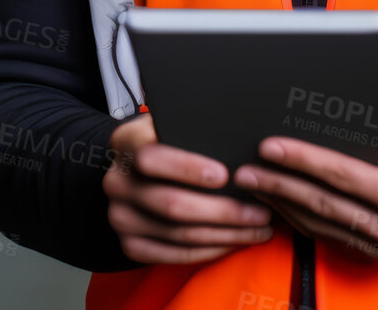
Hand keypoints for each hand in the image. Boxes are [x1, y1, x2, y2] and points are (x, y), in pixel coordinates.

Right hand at [103, 113, 276, 264]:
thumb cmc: (168, 141)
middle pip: (171, 204)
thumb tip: (238, 136)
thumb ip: (192, 128)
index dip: (188, 168)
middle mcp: (116, 182)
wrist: (136, 171)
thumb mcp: (172, 123)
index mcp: (125, 144)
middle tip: (261, 212)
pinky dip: (209, 251)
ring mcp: (120, 217)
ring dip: (225, 235)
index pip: (151, 158)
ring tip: (258, 229)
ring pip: (178, 234)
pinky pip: (174, 255)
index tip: (225, 175)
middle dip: (224, 211)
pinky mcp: (130, 244)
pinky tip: (234, 242)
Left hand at [232, 97, 377, 261]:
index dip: (306, 161)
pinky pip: (324, 236)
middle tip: (245, 167)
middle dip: (280, 184)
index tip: (273, 146)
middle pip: (323, 204)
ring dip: (281, 202)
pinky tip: (273, 201)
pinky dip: (296, 218)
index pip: (346, 177)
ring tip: (250, 181)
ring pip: (319, 224)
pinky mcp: (369, 254)